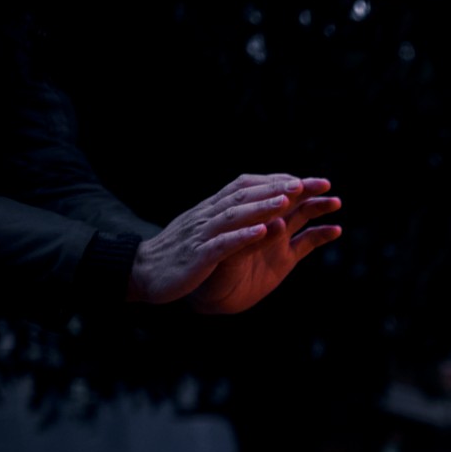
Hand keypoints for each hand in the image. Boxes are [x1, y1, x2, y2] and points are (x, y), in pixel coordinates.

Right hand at [127, 173, 340, 312]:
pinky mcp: (198, 257)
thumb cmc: (180, 253)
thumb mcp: (206, 229)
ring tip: (288, 200)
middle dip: (278, 188)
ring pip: (235, 215)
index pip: (246, 187)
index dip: (274, 181)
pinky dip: (243, 237)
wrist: (142, 272)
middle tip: (308, 182)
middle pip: (246, 195)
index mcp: (213, 209)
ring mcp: (203, 235)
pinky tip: (263, 232)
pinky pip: (223, 245)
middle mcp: (209, 215)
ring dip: (262, 206)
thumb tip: (253, 203)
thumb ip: (228, 215)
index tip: (302, 179)